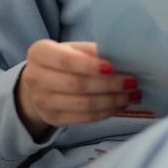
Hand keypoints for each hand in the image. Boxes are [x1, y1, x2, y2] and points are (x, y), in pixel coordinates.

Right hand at [15, 40, 140, 138]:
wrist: (42, 83)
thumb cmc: (65, 61)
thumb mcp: (73, 49)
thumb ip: (92, 51)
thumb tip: (124, 57)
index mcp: (39, 53)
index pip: (66, 60)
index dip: (90, 65)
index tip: (114, 67)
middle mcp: (35, 77)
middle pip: (76, 84)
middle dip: (109, 84)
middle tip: (132, 82)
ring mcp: (42, 101)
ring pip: (83, 104)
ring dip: (112, 100)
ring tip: (132, 94)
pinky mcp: (53, 118)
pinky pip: (85, 117)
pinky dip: (107, 112)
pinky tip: (121, 104)